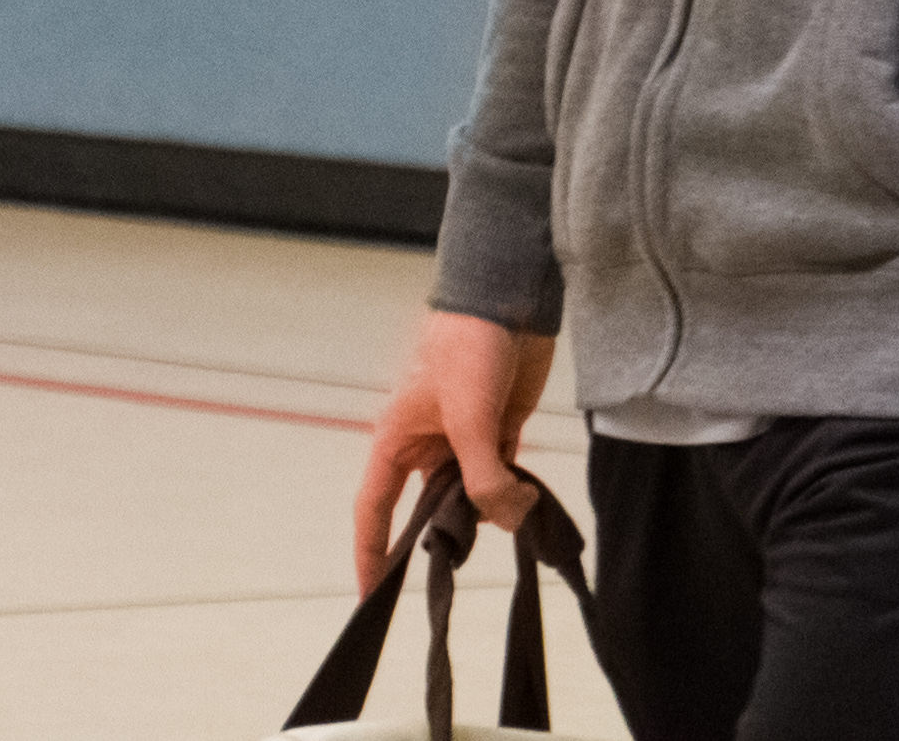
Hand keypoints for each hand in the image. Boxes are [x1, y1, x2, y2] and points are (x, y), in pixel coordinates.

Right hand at [352, 311, 556, 585]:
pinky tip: (529, 498)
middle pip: (429, 509)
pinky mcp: (500, 430)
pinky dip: (514, 493)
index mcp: (398, 439)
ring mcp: (465, 439)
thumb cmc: (468, 348)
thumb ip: (483, 476)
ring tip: (514, 509)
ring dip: (490, 511)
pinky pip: (503, 478)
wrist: (509, 300)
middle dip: (447, 535)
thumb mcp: (468, 419)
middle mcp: (426, 445)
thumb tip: (508, 518)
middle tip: (465, 558)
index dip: (370, 554)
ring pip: (471, 496)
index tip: (369, 596)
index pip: (375, 509)